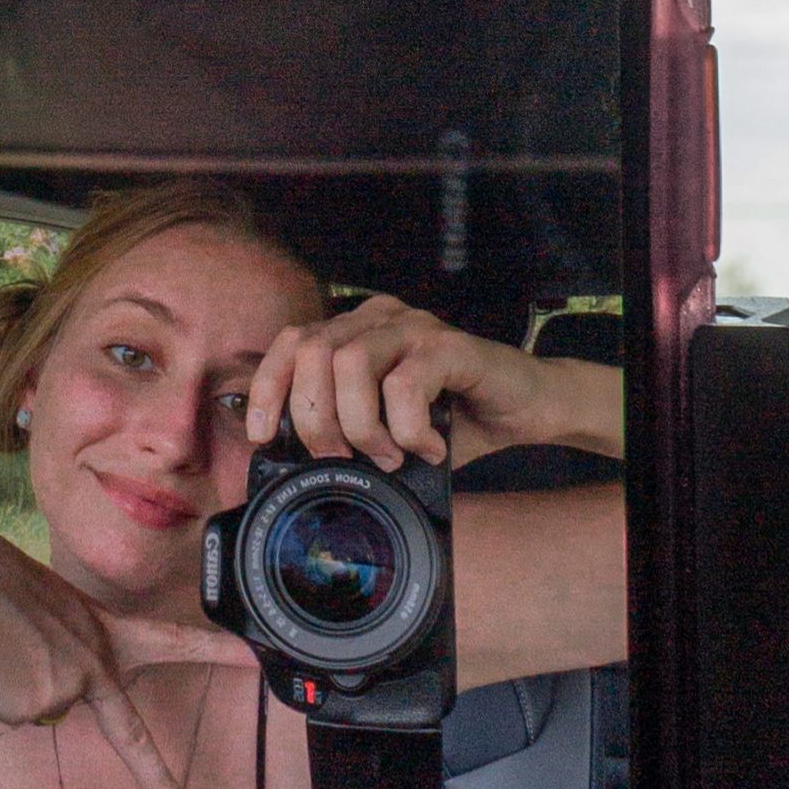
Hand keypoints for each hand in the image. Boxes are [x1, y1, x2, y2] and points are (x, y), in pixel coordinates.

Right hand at [0, 504, 250, 788]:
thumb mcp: (44, 611)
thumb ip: (65, 653)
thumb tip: (55, 704)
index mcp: (103, 626)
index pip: (172, 642)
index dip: (218, 653)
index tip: (257, 662)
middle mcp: (98, 659)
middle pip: (128, 736)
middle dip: (160, 786)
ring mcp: (73, 684)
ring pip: (40, 710)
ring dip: (13, 686)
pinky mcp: (40, 701)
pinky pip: (14, 712)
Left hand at [244, 296, 621, 470]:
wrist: (525, 408)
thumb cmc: (453, 420)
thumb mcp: (386, 431)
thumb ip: (345, 435)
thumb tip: (297, 469)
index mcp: (355, 332)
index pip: (291, 343)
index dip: (267, 388)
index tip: (263, 435)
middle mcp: (379, 319)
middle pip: (313, 354)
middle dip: (316, 419)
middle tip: (342, 458)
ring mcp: (415, 327)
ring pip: (351, 364)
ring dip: (360, 425)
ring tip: (387, 454)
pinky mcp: (451, 345)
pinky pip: (406, 382)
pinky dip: (407, 427)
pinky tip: (426, 446)